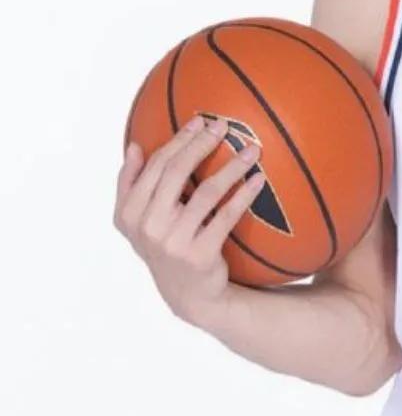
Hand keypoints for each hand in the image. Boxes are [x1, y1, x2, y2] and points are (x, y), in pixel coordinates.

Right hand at [114, 113, 265, 321]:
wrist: (189, 295)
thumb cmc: (167, 245)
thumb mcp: (140, 222)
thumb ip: (132, 185)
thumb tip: (134, 146)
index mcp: (128, 213)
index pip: (154, 166)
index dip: (178, 140)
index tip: (200, 121)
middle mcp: (147, 227)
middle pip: (176, 173)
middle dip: (201, 144)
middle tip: (224, 127)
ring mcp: (173, 242)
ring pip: (205, 191)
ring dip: (232, 166)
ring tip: (252, 149)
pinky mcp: (200, 254)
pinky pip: (226, 215)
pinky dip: (244, 194)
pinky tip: (259, 179)